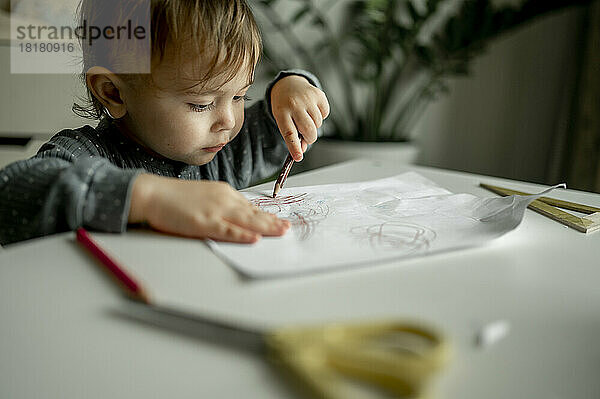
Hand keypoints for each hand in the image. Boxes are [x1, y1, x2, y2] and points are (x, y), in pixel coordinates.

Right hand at [129, 174, 289, 242]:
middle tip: (288, 228)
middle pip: (253, 213)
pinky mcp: (203, 222)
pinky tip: (254, 239)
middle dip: (272, 221)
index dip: (267, 215)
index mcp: (224, 192)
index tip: (280, 220)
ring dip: (266, 227)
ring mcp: (214, 211)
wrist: (153, 194)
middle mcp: (223, 199)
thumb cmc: (175, 197)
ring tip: (281, 232)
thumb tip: (239, 214)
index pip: (250, 206)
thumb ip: (222, 204)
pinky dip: (241, 235)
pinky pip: (227, 230)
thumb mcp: (205, 195)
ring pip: (246, 221)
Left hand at [270, 75, 329, 161]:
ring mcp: (307, 98)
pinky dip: (321, 115)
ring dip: (314, 125)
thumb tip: (302, 150)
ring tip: (306, 117)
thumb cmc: (285, 107)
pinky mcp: (318, 95)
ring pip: (318, 124)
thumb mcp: (282, 120)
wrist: (288, 84)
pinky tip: (312, 109)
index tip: (298, 157)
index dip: (294, 146)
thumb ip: (292, 136)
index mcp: (281, 112)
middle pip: (308, 130)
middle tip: (306, 136)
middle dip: (310, 138)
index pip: (289, 133)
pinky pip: (325, 114)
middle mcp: (294, 104)